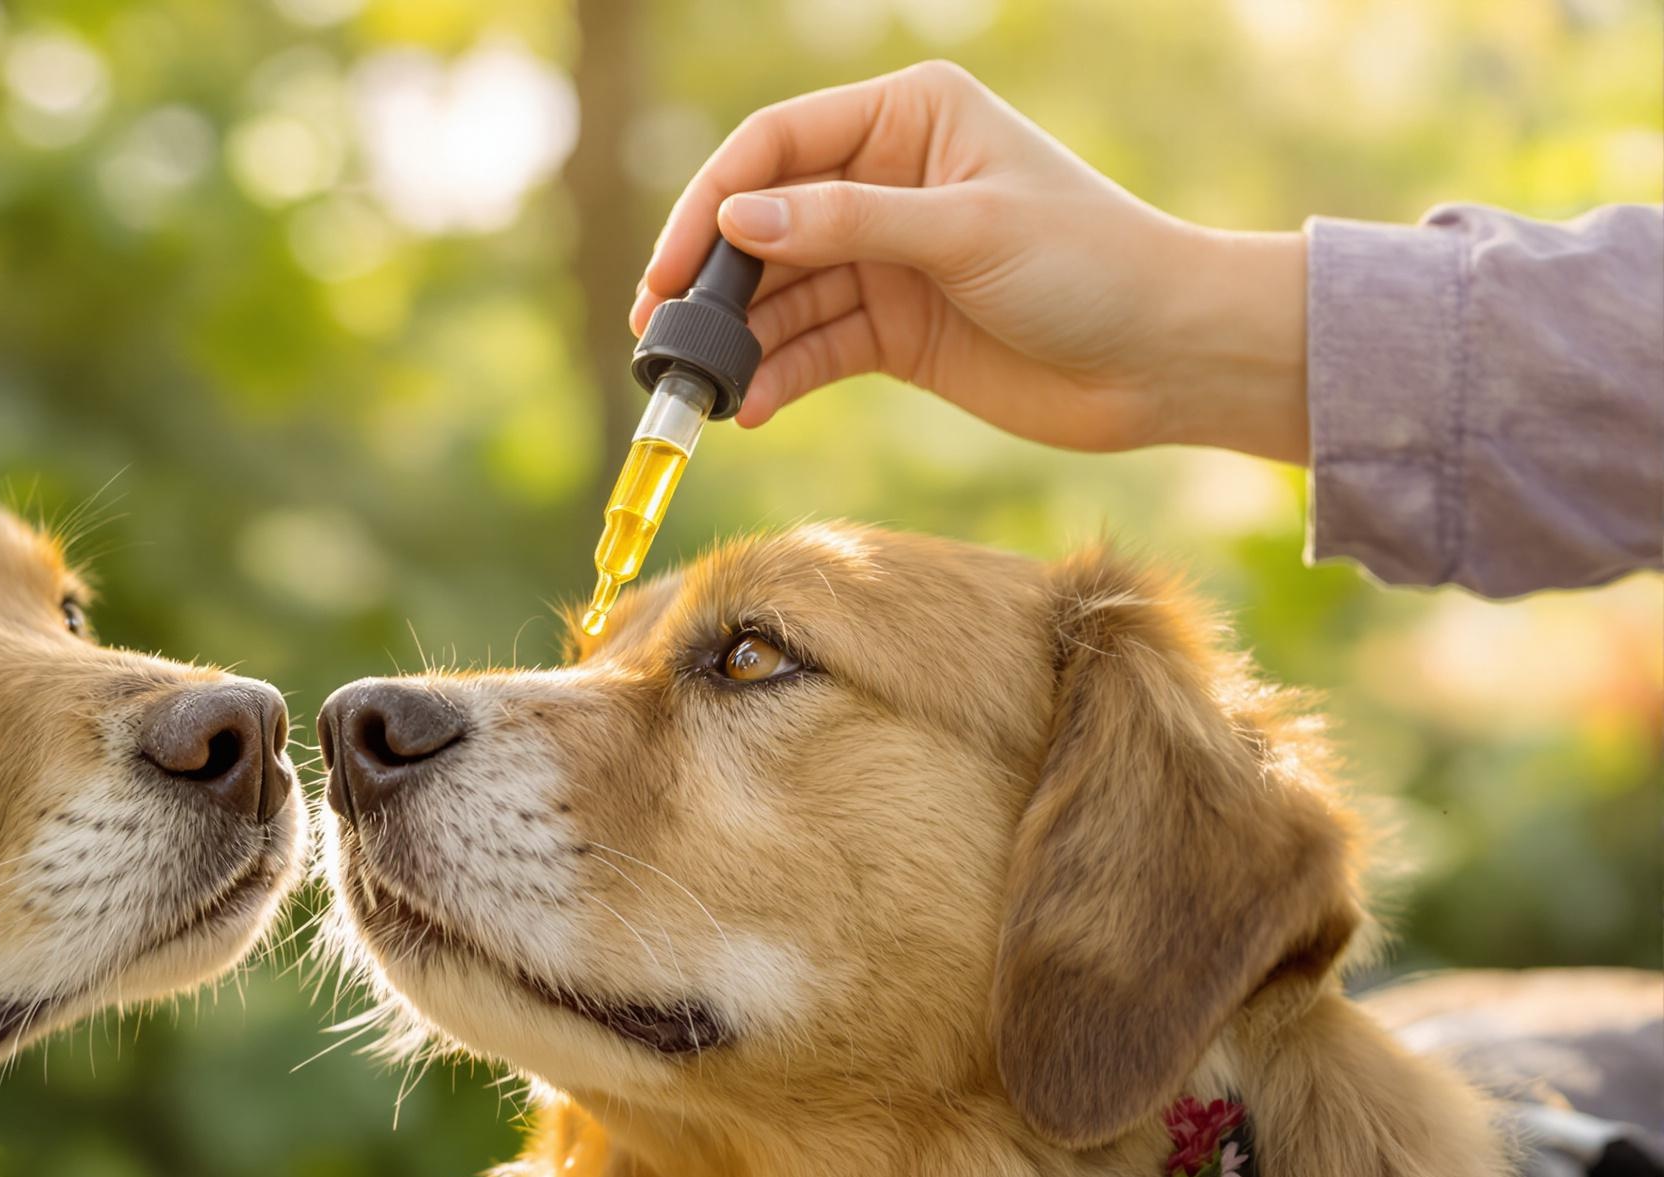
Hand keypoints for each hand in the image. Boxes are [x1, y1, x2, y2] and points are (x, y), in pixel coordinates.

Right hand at [634, 61, 1309, 461]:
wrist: (1166, 358)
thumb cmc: (1090, 266)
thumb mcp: (966, 231)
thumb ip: (847, 223)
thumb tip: (738, 222)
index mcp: (908, 119)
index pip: (777, 145)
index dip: (713, 204)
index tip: (670, 269)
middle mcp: (886, 179)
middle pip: (764, 224)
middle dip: (711, 283)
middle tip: (658, 336)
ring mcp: (885, 258)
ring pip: (781, 295)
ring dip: (739, 342)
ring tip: (698, 391)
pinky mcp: (892, 330)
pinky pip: (812, 349)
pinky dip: (779, 378)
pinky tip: (753, 410)